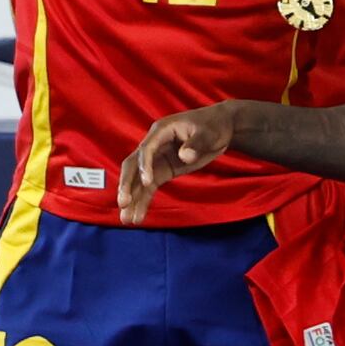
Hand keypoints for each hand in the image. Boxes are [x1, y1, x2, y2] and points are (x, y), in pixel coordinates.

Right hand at [118, 104, 239, 219]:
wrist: (221, 128)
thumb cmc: (213, 126)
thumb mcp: (209, 133)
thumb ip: (196, 144)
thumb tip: (185, 156)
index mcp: (161, 131)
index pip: (147, 150)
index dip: (145, 166)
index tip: (149, 183)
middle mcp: (154, 145)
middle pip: (133, 166)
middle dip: (127, 185)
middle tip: (124, 203)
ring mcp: (156, 160)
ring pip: (138, 180)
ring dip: (132, 198)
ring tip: (126, 219)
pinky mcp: (162, 171)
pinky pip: (148, 187)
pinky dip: (143, 200)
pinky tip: (138, 216)